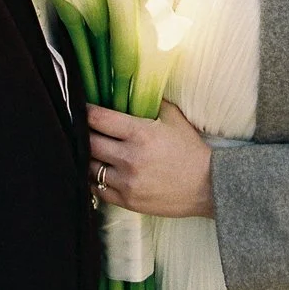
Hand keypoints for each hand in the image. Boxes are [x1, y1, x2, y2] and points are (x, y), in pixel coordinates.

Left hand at [88, 101, 213, 217]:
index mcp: (140, 134)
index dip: (85, 110)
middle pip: (89, 142)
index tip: (80, 106)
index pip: (98, 118)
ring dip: (87, 156)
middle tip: (81, 127)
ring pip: (89, 167)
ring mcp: (127, 182)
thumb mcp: (174, 118)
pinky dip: (93, 179)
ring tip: (89, 149)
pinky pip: (97, 189)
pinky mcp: (127, 201)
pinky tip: (97, 170)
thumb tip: (129, 89)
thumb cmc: (190, 150)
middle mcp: (130, 158)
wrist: (208, 186)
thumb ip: (150, 102)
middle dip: (83, 132)